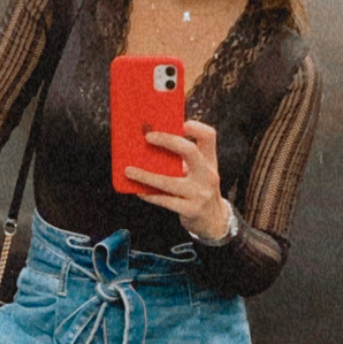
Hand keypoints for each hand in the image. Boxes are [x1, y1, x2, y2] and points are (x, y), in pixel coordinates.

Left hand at [124, 119, 230, 240]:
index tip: (178, 122)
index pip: (209, 136)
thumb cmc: (199, 191)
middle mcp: (208, 175)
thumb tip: (148, 147)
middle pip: (190, 151)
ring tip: (128, 171)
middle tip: (148, 137)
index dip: (194, 126)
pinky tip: (138, 190)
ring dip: (145, 175)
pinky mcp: (191, 210)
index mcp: (210, 161)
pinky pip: (165, 200)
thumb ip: (182, 160)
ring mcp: (200, 193)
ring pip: (169, 181)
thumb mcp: (198, 173)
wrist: (214, 221)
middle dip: (167, 141)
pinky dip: (150, 194)